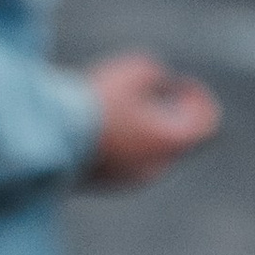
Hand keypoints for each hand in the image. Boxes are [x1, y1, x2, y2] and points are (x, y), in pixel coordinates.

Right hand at [83, 52, 219, 186]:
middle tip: (150, 93)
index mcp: (172, 142)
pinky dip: (125, 145)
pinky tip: (103, 126)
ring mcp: (131, 180)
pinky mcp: (107, 185)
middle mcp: (158, 167)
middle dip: (170, 113)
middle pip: (178, 139)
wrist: (48, 133)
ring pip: (151, 153)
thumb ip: (156, 74)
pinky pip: (127, 163)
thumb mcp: (135, 69)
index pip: (206, 121)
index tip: (178, 83)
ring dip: (146, 130)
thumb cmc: (97, 100)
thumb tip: (158, 84)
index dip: (198, 97)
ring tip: (122, 108)